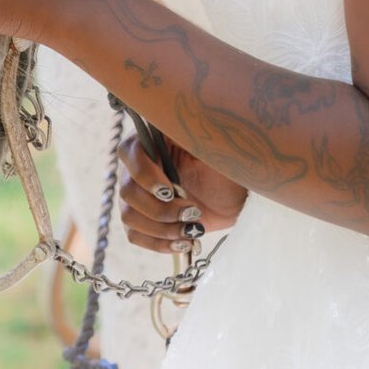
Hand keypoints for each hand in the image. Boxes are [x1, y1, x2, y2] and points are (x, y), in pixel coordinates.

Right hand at [118, 135, 247, 252]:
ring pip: (130, 217)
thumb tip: (174, 124)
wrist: (239, 192)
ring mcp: (140, 195)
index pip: (130, 153)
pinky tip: (185, 243)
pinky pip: (136, 236)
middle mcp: (140, 167)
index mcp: (154, 140)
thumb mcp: (214, 143)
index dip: (145, 175)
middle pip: (128, 192)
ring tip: (192, 229)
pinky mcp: (147, 219)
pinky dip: (160, 244)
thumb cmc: (228, 161)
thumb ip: (193, 133)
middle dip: (160, 209)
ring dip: (162, 229)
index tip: (170, 190)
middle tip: (192, 211)